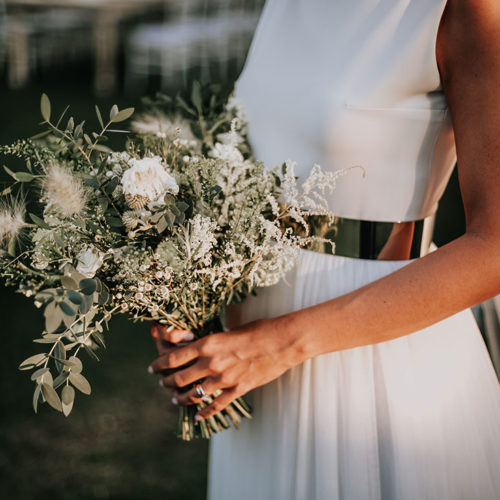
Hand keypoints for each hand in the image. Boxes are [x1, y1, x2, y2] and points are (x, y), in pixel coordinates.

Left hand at [148, 316, 308, 419]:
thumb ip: (213, 342)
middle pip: (179, 378)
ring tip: (175, 400)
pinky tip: (198, 416)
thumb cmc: (259, 329)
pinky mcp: (238, 389)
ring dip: (181, 398)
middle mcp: (212, 362)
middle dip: (166, 383)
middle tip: (162, 384)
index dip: (159, 364)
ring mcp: (225, 379)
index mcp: (208, 344)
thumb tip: (200, 347)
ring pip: (194, 395)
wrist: (283, 342)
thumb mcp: (230, 330)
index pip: (174, 357)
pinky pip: (216, 405)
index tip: (152, 368)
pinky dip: (205, 413)